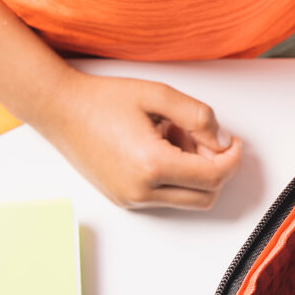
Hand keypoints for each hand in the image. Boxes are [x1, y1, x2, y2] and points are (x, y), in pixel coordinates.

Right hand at [30, 70, 242, 209]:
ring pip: (187, 199)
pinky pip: (164, 197)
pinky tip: (159, 147)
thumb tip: (222, 141)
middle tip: (205, 137)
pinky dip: (174, 177)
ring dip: (194, 173)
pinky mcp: (124, 199)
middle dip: (216, 168)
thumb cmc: (102, 99)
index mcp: (152, 165)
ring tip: (175, 137)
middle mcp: (141, 190)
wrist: (60, 109)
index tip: (234, 142)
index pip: (214, 176)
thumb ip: (199, 117)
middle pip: (206, 196)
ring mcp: (131, 199)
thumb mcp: (160, 95)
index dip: (232, 159)